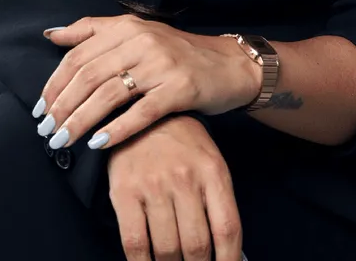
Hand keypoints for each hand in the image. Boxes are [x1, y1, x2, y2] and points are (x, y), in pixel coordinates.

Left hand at [33, 16, 261, 152]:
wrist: (229, 66)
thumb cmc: (178, 53)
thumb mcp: (139, 33)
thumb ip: (95, 31)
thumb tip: (51, 34)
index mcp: (130, 27)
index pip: (79, 54)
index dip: (54, 84)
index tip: (39, 109)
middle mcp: (144, 41)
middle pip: (90, 76)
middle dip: (61, 107)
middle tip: (46, 132)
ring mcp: (163, 64)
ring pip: (109, 95)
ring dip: (79, 122)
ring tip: (62, 142)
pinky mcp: (180, 88)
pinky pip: (140, 113)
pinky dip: (116, 130)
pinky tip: (98, 145)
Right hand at [107, 113, 242, 260]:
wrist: (143, 110)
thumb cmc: (182, 143)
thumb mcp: (209, 161)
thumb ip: (217, 202)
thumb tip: (225, 250)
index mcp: (213, 171)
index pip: (227, 228)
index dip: (230, 260)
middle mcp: (186, 179)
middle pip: (197, 245)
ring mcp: (155, 186)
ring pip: (168, 249)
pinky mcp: (126, 192)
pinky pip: (135, 243)